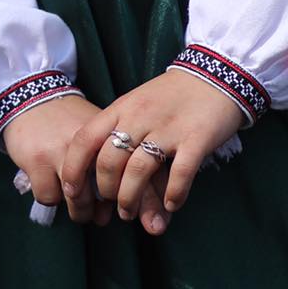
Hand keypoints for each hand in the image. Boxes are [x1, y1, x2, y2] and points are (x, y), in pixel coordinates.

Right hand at [2, 98, 110, 223]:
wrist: (32, 99)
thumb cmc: (67, 122)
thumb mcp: (94, 133)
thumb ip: (107, 166)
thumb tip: (110, 211)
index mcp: (106, 135)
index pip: (123, 175)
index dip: (121, 196)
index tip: (114, 204)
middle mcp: (87, 144)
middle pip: (101, 192)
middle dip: (97, 210)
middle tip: (94, 214)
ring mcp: (62, 151)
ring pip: (75, 199)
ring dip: (76, 210)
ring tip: (75, 208)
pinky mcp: (38, 160)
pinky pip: (49, 196)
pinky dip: (50, 197)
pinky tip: (51, 188)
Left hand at [60, 72, 242, 237]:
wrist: (215, 75)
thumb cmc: (172, 95)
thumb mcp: (137, 102)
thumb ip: (119, 128)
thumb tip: (99, 168)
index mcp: (122, 107)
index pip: (86, 139)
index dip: (74, 169)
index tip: (72, 192)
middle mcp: (140, 117)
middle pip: (110, 161)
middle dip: (106, 192)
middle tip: (113, 206)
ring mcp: (169, 127)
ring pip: (139, 171)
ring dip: (131, 200)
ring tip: (130, 213)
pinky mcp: (197, 138)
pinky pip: (180, 173)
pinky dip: (173, 194)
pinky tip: (170, 204)